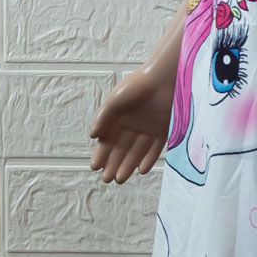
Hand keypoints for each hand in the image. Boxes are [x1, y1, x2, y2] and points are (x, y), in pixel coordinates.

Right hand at [88, 67, 173, 184]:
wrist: (164, 77)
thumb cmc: (136, 86)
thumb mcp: (114, 101)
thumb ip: (103, 117)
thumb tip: (92, 135)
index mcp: (118, 118)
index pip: (107, 140)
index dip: (101, 154)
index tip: (95, 167)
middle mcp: (132, 125)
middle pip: (121, 149)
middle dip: (113, 164)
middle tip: (107, 179)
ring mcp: (148, 128)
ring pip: (137, 151)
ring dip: (128, 165)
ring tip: (120, 179)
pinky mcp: (163, 130)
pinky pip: (155, 148)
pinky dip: (149, 159)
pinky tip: (141, 170)